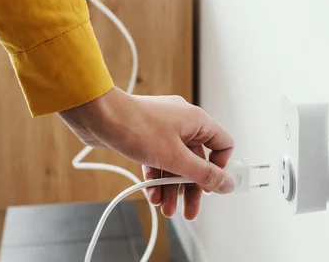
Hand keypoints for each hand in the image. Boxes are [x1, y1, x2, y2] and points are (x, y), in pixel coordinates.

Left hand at [57, 87, 234, 219]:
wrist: (99, 116)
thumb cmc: (136, 127)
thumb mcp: (175, 158)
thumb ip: (203, 173)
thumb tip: (228, 183)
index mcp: (197, 121)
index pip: (222, 144)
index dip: (219, 167)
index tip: (209, 186)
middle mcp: (183, 123)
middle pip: (197, 160)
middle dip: (191, 188)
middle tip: (188, 212)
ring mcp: (164, 128)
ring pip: (176, 163)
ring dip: (172, 187)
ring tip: (165, 208)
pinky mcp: (146, 136)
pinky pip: (159, 159)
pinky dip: (157, 177)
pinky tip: (152, 195)